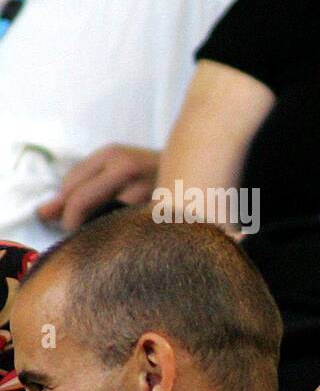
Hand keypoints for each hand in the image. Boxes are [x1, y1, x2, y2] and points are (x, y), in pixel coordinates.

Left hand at [36, 145, 159, 231]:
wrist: (205, 172)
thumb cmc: (155, 177)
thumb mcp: (118, 172)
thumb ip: (80, 190)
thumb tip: (42, 213)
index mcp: (113, 154)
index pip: (70, 185)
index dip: (63, 207)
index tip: (70, 221)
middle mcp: (127, 166)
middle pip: (81, 200)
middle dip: (73, 222)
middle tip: (80, 235)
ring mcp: (146, 187)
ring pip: (104, 217)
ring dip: (99, 231)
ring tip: (109, 235)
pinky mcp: (162, 208)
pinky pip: (130, 228)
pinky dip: (124, 235)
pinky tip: (132, 237)